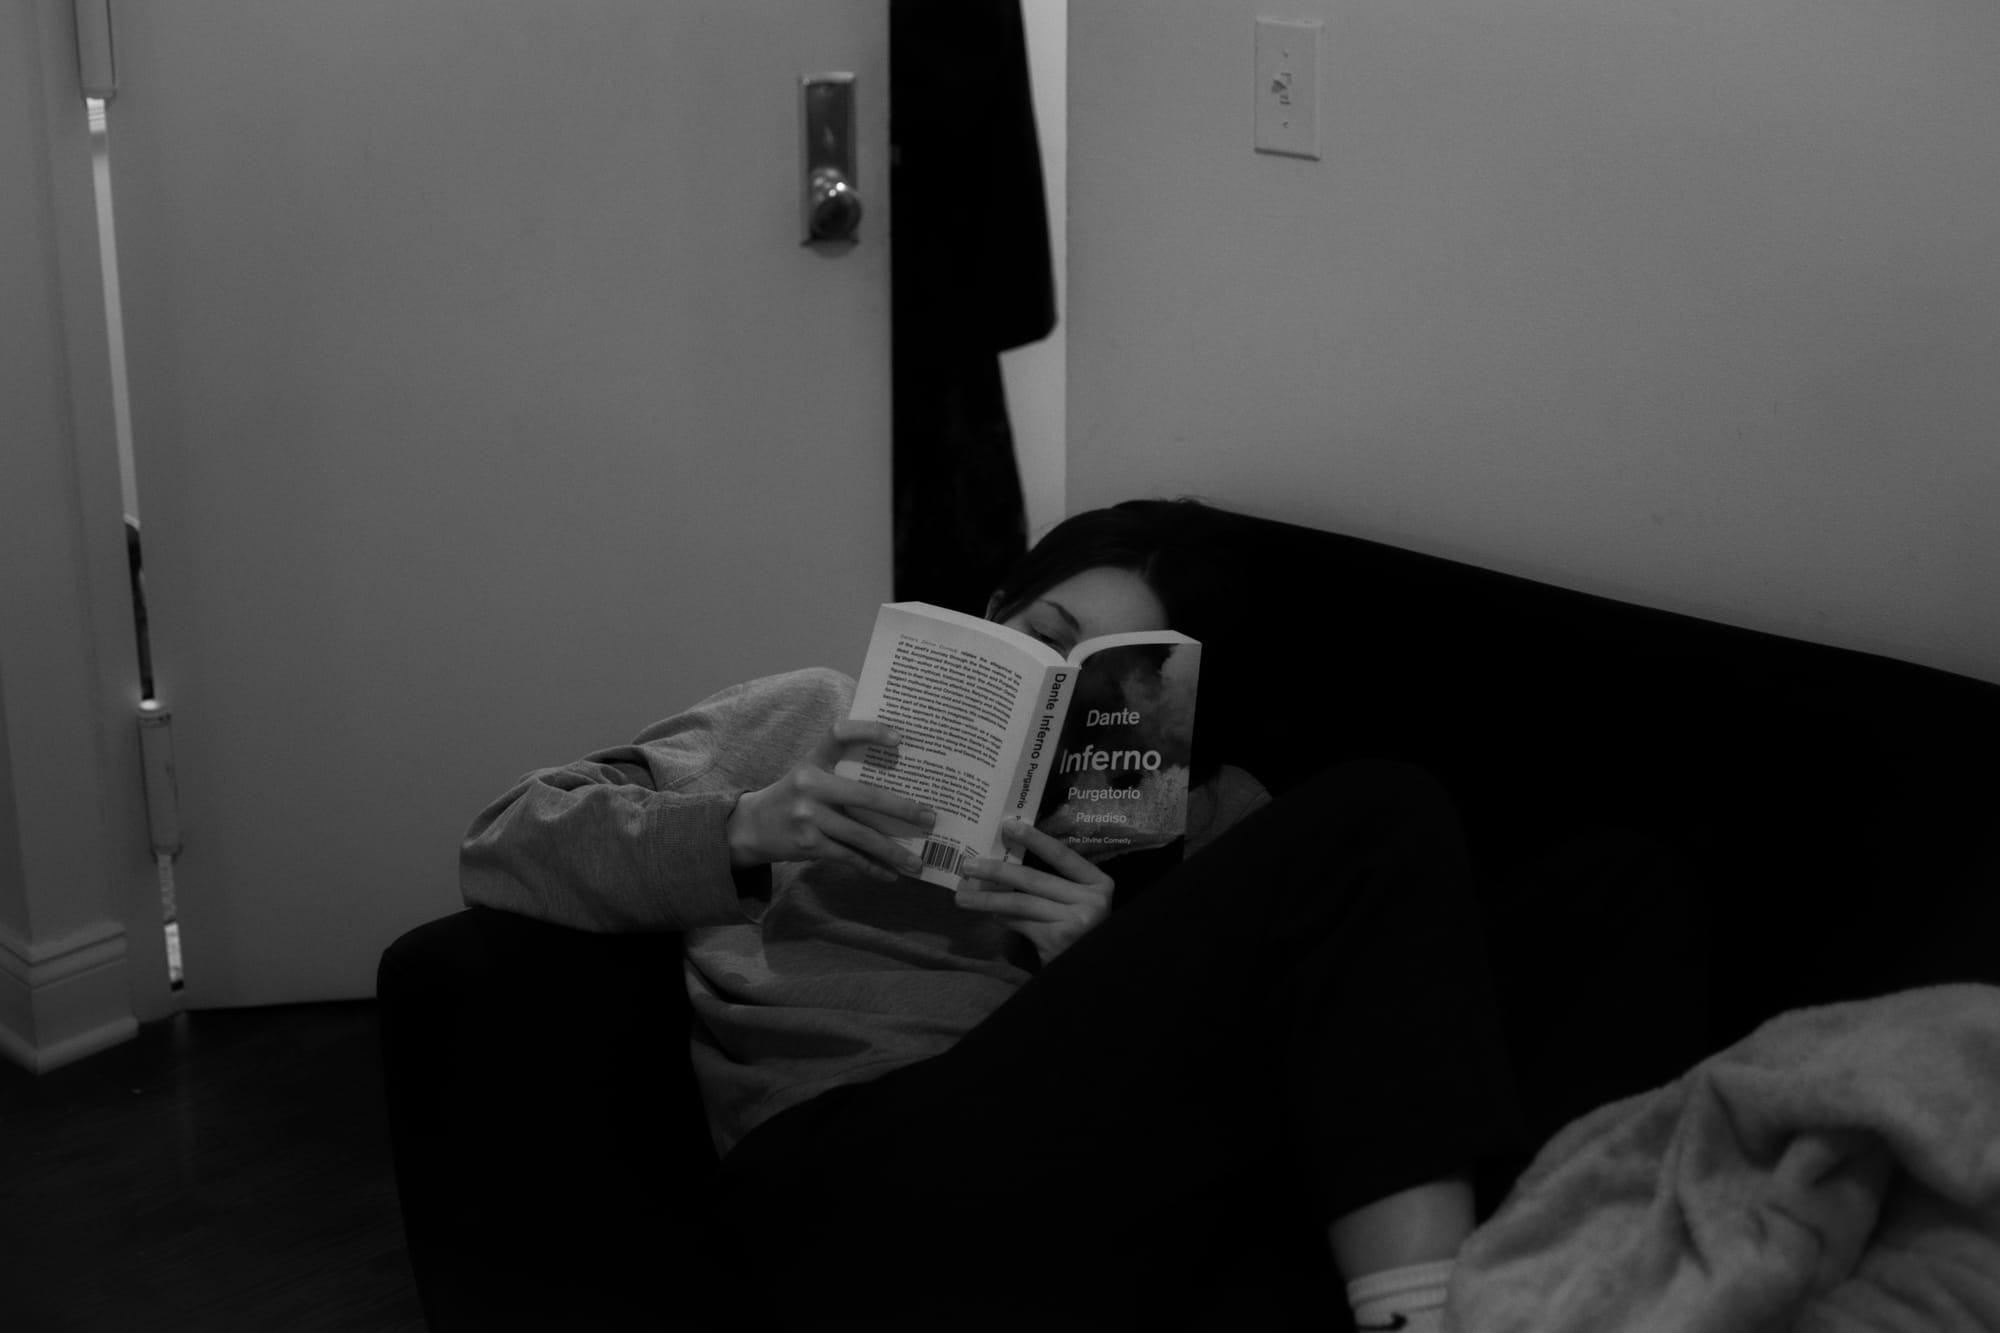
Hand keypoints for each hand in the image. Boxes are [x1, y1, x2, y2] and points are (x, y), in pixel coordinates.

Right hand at [727, 719, 935, 881]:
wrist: (752, 827)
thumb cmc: (795, 795)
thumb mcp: (810, 772)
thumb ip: (841, 770)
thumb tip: (898, 780)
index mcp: (813, 759)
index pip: (840, 733)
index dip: (869, 731)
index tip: (900, 738)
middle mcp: (810, 784)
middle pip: (866, 796)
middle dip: (903, 809)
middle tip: (930, 818)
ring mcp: (808, 816)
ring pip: (861, 835)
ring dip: (893, 851)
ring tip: (918, 862)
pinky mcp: (808, 844)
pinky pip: (849, 856)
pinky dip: (873, 867)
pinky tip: (892, 875)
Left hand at [956, 820, 1114, 966]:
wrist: (1089, 972)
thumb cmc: (1081, 934)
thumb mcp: (1077, 904)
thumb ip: (1054, 886)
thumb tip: (1006, 867)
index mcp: (1099, 883)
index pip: (1062, 855)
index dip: (1034, 839)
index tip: (1008, 826)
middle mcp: (1093, 900)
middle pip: (1035, 879)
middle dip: (997, 871)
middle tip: (969, 865)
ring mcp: (1077, 921)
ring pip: (1022, 903)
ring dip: (989, 899)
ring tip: (963, 897)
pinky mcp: (1059, 940)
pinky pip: (1022, 923)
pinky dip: (1004, 919)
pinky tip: (992, 916)